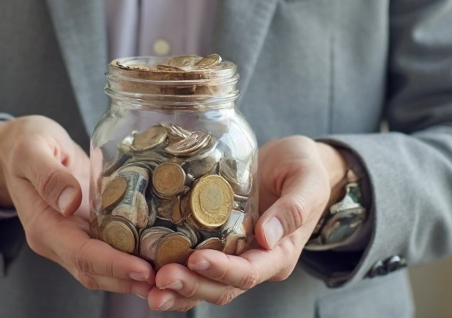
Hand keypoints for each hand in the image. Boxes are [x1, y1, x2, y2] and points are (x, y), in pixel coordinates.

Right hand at [0, 115, 154, 295]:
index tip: (143, 269)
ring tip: (173, 276)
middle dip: (132, 281)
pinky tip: (163, 256)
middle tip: (170, 281)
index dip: (113, 265)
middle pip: (97, 272)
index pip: (81, 255)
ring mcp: (74, 238)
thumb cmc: (24, 144)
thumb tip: (70, 201)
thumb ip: (48, 175)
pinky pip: (112, 250)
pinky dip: (136, 258)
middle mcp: (59, 241)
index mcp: (43, 227)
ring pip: (106, 269)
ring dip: (137, 278)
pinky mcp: (89, 229)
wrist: (20, 147)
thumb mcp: (31, 151)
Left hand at [146, 136, 347, 311]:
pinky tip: (144, 270)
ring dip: (175, 289)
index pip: (248, 273)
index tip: (195, 259)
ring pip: (203, 284)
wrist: (293, 163)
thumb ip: (294, 207)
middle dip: (190, 286)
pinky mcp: (216, 243)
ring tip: (146, 285)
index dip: (221, 270)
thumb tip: (267, 236)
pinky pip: (193, 267)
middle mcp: (255, 262)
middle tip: (159, 278)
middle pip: (220, 288)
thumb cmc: (305, 169)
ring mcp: (233, 256)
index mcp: (279, 255)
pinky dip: (170, 272)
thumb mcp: (308, 181)